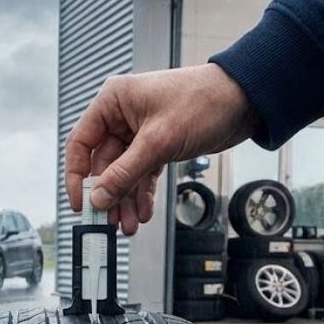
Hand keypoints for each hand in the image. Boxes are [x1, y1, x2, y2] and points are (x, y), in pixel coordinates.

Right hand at [63, 63, 258, 234]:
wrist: (246, 100)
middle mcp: (122, 115)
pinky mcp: (158, 144)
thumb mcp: (159, 141)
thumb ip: (125, 172)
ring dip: (126, 199)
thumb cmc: (204, 101)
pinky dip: (142, 192)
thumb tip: (98, 198)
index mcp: (113, 101)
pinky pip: (142, 173)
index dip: (77, 175)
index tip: (81, 203)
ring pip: (123, 172)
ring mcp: (140, 131)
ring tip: (130, 223)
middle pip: (103, 163)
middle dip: (109, 194)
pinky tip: (144, 210)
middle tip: (110, 221)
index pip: (81, 143)